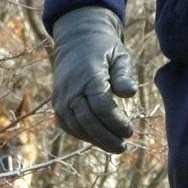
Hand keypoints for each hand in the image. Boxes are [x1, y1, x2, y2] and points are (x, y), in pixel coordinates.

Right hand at [51, 6, 137, 153]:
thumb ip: (124, 75)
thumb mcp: (120, 55)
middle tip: (123, 147)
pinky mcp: (57, 103)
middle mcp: (71, 88)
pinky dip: (82, 135)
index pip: (101, 106)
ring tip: (114, 147)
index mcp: (89, 76)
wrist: (77, 40)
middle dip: (106, 138)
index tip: (130, 131)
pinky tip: (98, 140)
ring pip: (76, 126)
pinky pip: (67, 125)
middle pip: (88, 120)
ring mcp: (61, 97)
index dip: (116, 122)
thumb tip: (129, 93)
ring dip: (95, 140)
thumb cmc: (105, 49)